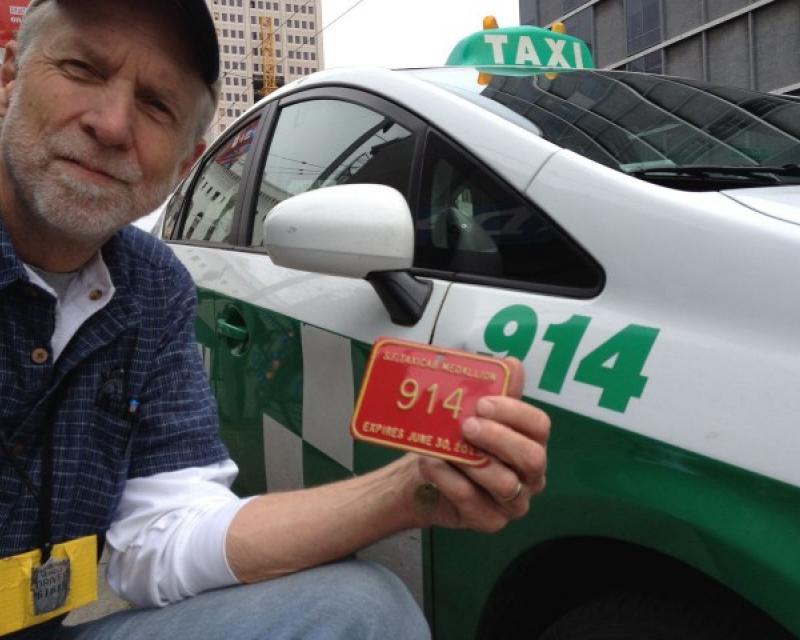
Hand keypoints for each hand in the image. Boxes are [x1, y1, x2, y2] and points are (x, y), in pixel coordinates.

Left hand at [411, 358, 549, 532]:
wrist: (423, 475)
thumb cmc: (454, 441)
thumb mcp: (472, 412)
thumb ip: (495, 390)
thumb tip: (512, 363)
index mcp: (531, 443)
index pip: (539, 426)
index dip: (514, 413)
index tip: (483, 403)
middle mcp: (530, 476)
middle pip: (532, 458)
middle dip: (499, 439)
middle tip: (468, 426)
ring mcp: (513, 503)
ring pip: (505, 484)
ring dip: (473, 461)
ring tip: (447, 447)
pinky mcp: (490, 521)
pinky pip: (472, 500)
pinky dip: (449, 479)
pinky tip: (432, 464)